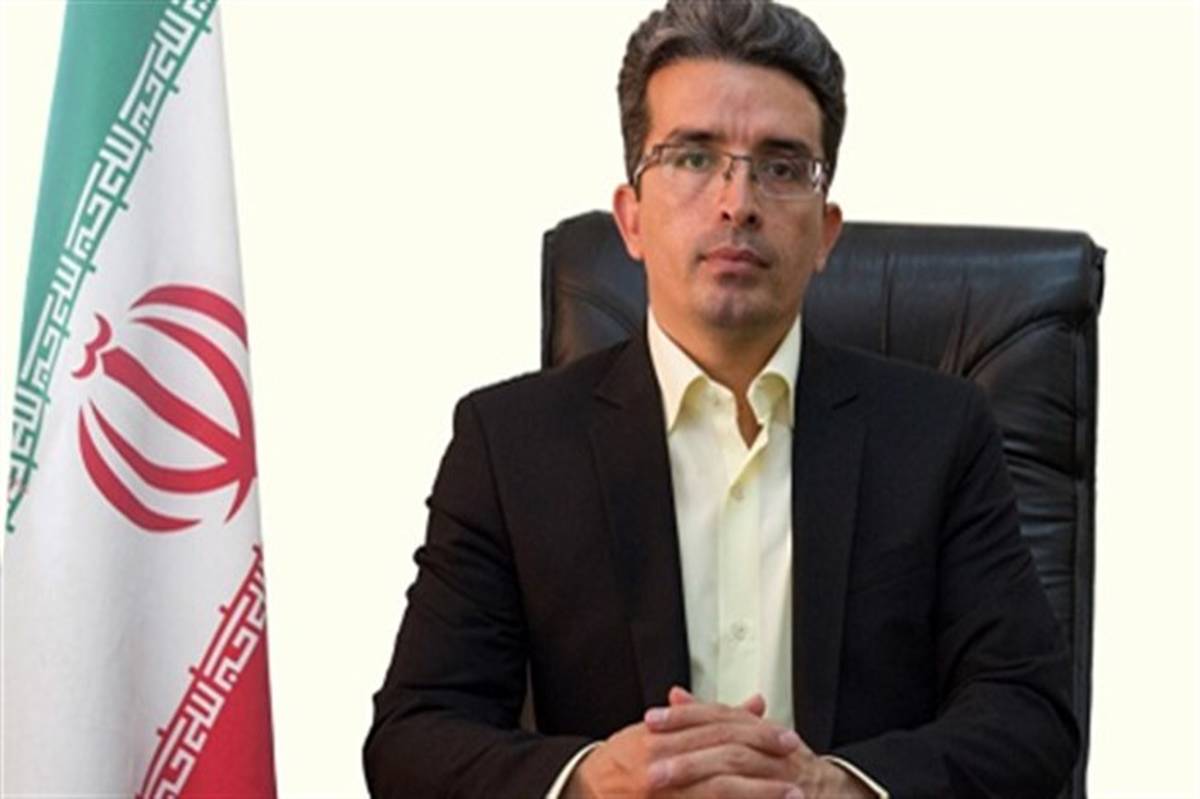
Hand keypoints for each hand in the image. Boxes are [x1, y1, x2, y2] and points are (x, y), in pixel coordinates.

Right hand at [565, 688, 802, 797]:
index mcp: (660, 738)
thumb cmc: (622, 759)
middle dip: (764, 760)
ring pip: (720, 793)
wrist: (583, 790)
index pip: (718, 730)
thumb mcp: (659, 730)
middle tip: (794, 760)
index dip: (756, 732)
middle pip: (724, 759)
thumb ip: (708, 717)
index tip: (785, 737)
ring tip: (791, 793)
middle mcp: (661, 766)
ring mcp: (663, 795)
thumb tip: (755, 704)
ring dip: (760, 794)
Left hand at [652, 688, 875, 798]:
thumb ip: (712, 718)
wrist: (840, 796)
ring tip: (663, 783)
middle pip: (728, 743)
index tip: (650, 720)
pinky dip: (732, 795)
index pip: (720, 716)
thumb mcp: (748, 737)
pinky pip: (757, 793)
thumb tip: (675, 695)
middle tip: (649, 763)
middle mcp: (776, 749)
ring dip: (699, 776)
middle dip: (686, 752)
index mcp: (761, 731)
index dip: (685, 716)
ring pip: (739, 769)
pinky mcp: (789, 795)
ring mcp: (786, 777)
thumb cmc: (789, 770)